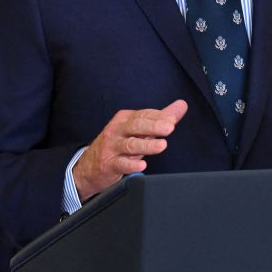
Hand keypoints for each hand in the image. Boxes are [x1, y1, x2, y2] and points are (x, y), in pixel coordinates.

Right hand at [72, 100, 186, 200]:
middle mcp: (117, 130)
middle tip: (169, 127)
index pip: (144, 115)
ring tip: (161, 145)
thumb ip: (160, 118)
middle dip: (153, 126)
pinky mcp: (109, 164)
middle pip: (136, 125)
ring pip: (130, 145)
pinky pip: (120, 164)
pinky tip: (142, 166)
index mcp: (125, 119)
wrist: (90, 166)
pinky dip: (131, 165)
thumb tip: (181, 106)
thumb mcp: (138, 130)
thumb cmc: (118, 144)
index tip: (173, 118)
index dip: (159, 117)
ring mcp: (112, 147)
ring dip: (146, 145)